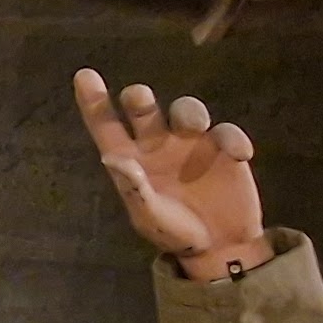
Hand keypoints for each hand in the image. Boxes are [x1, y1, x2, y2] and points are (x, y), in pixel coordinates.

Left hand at [73, 70, 270, 277]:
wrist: (220, 247)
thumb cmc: (175, 232)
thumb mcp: (149, 217)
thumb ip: (134, 190)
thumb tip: (113, 159)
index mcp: (130, 160)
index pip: (106, 125)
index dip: (94, 101)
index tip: (84, 75)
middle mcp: (157, 145)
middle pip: (143, 109)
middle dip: (139, 98)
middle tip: (138, 97)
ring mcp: (190, 143)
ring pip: (185, 110)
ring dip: (188, 111)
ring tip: (194, 125)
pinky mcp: (223, 149)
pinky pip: (225, 132)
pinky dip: (232, 138)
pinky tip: (238, 153)